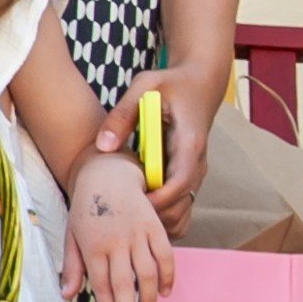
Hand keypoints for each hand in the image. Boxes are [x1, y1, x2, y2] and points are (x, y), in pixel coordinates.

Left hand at [61, 153, 176, 301]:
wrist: (107, 175)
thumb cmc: (85, 210)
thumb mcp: (72, 235)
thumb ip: (73, 266)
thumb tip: (67, 295)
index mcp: (93, 246)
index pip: (102, 285)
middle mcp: (116, 241)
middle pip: (125, 284)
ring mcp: (138, 234)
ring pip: (148, 273)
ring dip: (150, 299)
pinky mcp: (155, 226)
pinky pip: (166, 255)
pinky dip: (168, 275)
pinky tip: (166, 292)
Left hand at [93, 66, 213, 229]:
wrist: (200, 82)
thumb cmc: (170, 83)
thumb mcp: (145, 87)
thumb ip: (123, 114)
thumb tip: (103, 145)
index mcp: (189, 143)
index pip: (179, 183)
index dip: (156, 200)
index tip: (129, 205)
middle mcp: (197, 163)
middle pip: (181, 205)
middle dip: (152, 215)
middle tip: (118, 215)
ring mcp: (194, 172)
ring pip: (182, 210)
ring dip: (156, 218)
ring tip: (124, 215)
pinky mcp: (188, 175)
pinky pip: (180, 206)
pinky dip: (162, 214)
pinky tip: (137, 210)